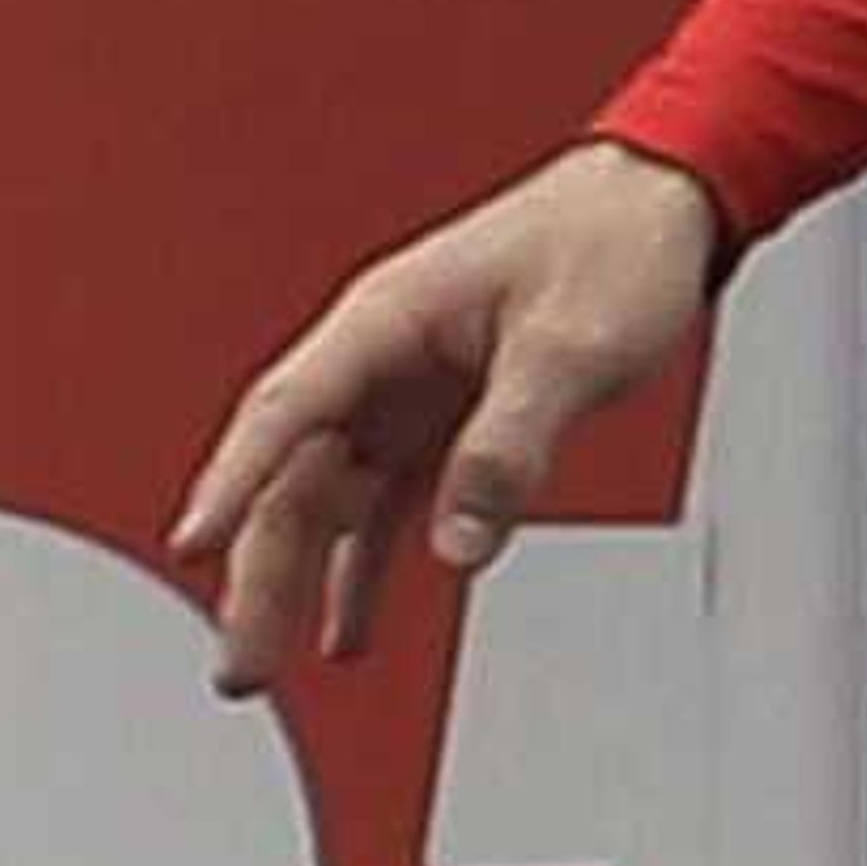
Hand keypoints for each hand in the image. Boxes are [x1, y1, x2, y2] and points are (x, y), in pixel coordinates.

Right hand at [168, 138, 724, 698]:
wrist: (672, 201)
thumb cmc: (618, 236)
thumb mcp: (571, 342)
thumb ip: (510, 442)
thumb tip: (461, 538)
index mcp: (392, 315)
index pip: (291, 407)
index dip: (237, 478)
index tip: (194, 545)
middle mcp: (387, 354)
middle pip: (299, 472)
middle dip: (261, 571)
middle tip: (245, 662)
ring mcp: (413, 385)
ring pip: (331, 495)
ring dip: (301, 579)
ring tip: (272, 664)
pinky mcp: (450, 412)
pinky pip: (388, 499)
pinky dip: (366, 562)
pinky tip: (353, 623)